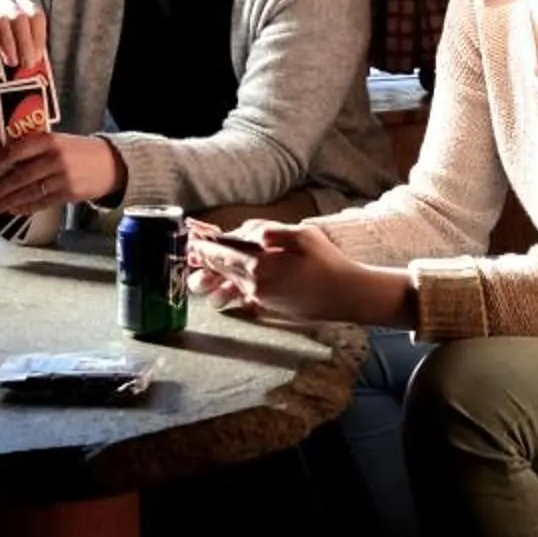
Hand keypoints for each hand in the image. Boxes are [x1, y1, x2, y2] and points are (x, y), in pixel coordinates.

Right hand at [0, 0, 47, 71]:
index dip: (39, 37)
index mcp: (21, 6)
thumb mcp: (14, 43)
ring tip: (12, 62)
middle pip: (19, 16)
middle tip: (28, 64)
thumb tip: (35, 65)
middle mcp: (5, 3)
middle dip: (26, 43)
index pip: (35, 15)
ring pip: (1, 19)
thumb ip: (26, 51)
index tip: (38, 58)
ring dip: (9, 43)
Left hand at [0, 131, 121, 215]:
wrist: (111, 163)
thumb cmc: (76, 150)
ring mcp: (63, 177)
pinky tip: (12, 210)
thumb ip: (32, 148)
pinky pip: (41, 203)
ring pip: (28, 192)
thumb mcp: (56, 141)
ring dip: (7, 202)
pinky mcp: (69, 194)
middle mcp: (54, 158)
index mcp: (48, 139)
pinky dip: (24, 207)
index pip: (14, 152)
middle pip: (18, 176)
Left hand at [189, 222, 405, 326]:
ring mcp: (261, 297)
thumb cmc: (328, 263)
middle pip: (223, 269)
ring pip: (231, 282)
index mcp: (260, 265)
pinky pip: (244, 291)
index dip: (205, 247)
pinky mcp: (269, 305)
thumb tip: (251, 233)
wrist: (345, 296)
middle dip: (207, 260)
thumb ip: (274, 231)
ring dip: (218, 273)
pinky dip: (233, 284)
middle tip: (192, 251)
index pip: (223, 254)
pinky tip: (230, 278)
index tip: (192, 241)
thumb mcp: (304, 236)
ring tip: (205, 265)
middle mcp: (255, 284)